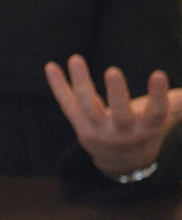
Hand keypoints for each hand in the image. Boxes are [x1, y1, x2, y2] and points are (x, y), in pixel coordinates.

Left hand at [44, 55, 181, 176]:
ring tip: (76, 58)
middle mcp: (123, 133)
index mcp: (148, 129)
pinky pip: (67, 105)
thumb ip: (180, 102)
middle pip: (119, 114)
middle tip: (113, 70)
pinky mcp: (79, 126)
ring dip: (81, 83)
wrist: (122, 162)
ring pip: (88, 108)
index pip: (156, 113)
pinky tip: (50, 66)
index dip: (158, 95)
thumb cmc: (148, 129)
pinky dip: (58, 86)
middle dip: (117, 93)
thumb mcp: (167, 117)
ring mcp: (98, 131)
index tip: (159, 73)